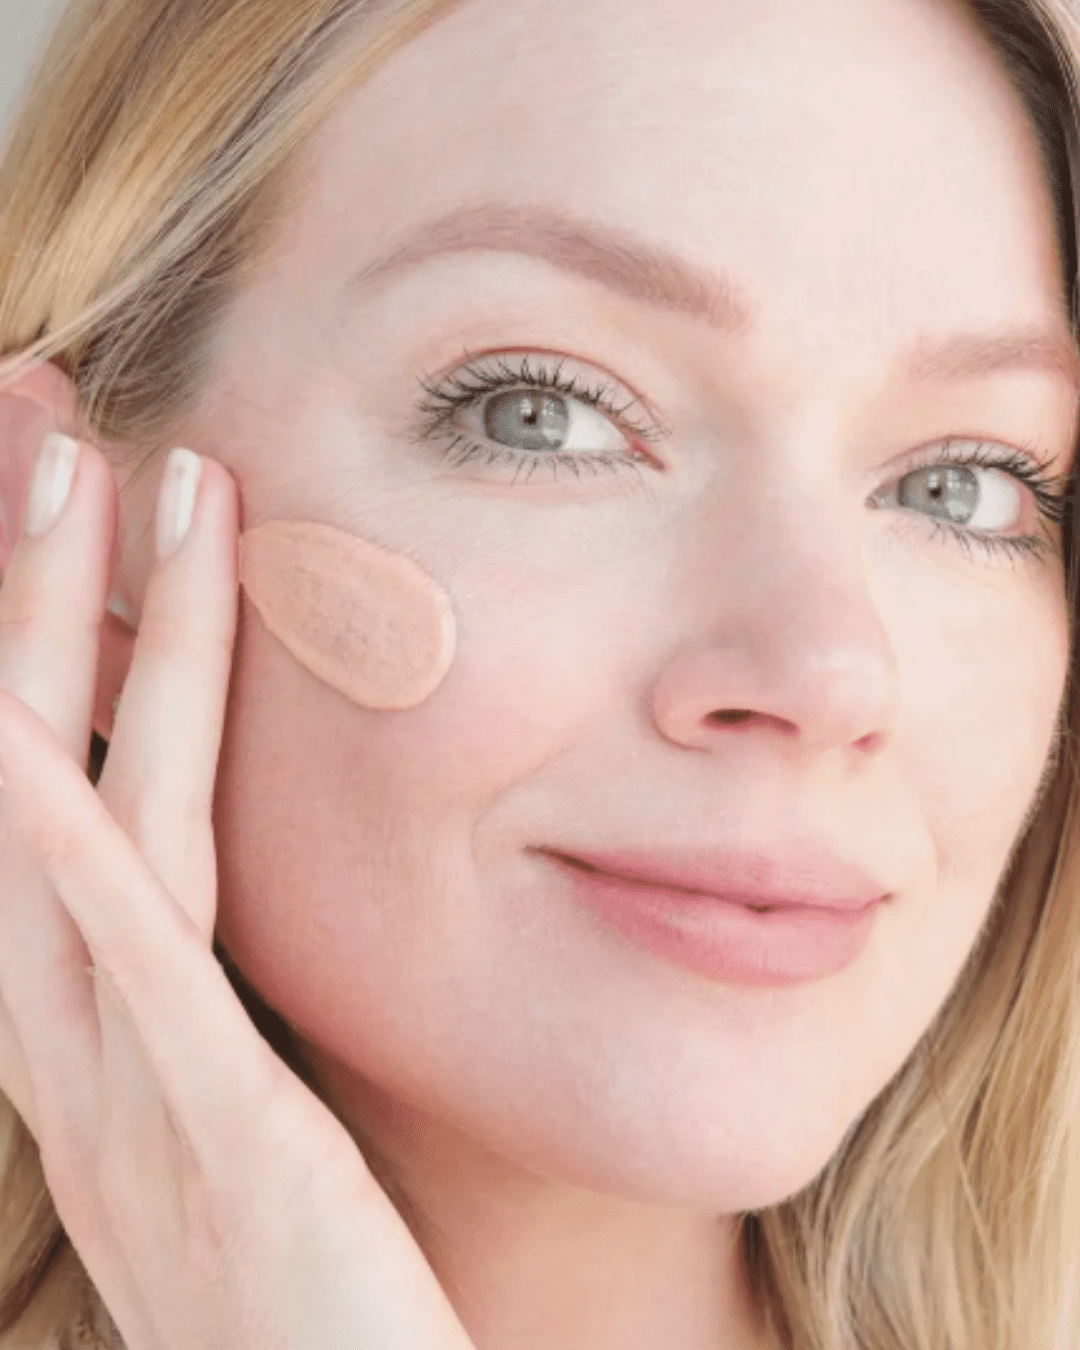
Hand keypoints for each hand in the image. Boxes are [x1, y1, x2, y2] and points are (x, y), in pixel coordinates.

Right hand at [0, 438, 476, 1349]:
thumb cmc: (336, 1305)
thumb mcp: (278, 1124)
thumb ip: (252, 1011)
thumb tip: (242, 898)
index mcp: (122, 1031)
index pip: (72, 793)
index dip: (56, 637)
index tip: (74, 496)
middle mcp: (91, 1047)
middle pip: (33, 770)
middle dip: (31, 589)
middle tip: (44, 416)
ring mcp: (131, 1094)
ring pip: (73, 822)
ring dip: (70, 643)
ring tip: (96, 471)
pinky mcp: (215, 1144)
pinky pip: (124, 962)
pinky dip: (63, 841)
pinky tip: (31, 732)